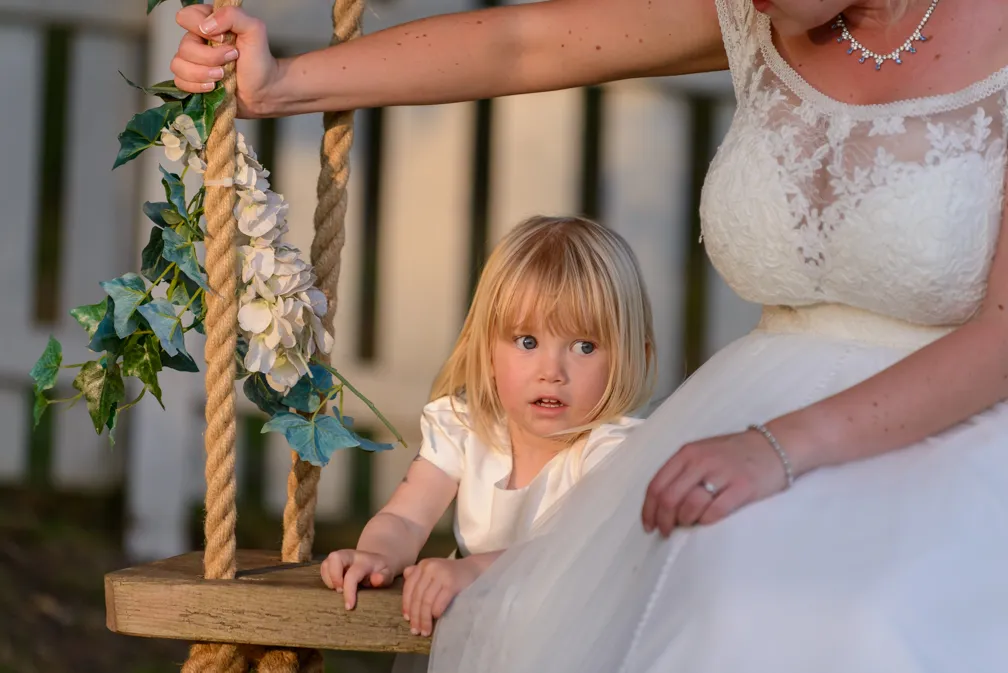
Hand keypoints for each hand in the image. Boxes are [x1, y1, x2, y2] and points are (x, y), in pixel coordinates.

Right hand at [171, 4, 278, 116]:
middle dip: (210, 57)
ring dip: (203, 73)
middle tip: (230, 59)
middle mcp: (197, 40)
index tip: (223, 39)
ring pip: (178, 64)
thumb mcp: (254, 30)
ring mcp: (192, 61)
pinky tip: (213, 86)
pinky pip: (179, 81)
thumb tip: (206, 25)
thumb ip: (233, 16)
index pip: (186, 16)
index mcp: (208, 23)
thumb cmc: (258, 60)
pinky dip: (197, 86)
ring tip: (222, 76)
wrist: (263, 90)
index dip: (201, 28)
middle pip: (184, 46)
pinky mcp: (192, 80)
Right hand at [320, 549, 395, 609]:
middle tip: (340, 591)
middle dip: (334, 577)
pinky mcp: (332, 561)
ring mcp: (340, 556)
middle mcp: (350, 555)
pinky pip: (323, 567)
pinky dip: (326, 578)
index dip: (349, 591)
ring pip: (326, 563)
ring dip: (329, 579)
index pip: (353, 574)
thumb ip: (383, 577)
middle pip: (335, 557)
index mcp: (364, 561)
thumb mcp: (388, 574)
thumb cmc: (382, 570)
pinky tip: (335, 586)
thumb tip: (376, 580)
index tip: (349, 607)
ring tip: (338, 590)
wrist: (377, 559)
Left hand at [401, 557, 481, 636]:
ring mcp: (441, 574)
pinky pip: (439, 601)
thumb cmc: (450, 574)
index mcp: (422, 565)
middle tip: (416, 631)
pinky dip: (436, 612)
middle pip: (417, 596)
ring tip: (425, 631)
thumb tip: (405, 601)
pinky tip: (436, 618)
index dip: (406, 605)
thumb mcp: (432, 572)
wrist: (473, 569)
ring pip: (427, 601)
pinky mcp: (452, 583)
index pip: (409, 587)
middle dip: (415, 616)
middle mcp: (429, 567)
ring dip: (425, 619)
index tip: (407, 620)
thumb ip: (417, 579)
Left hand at [641, 428, 789, 535]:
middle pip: (669, 498)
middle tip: (666, 532)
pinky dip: (706, 521)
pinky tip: (706, 522)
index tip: (648, 525)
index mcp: (687, 453)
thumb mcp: (702, 452)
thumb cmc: (734, 454)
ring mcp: (722, 473)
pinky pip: (716, 510)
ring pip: (690, 505)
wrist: (774, 446)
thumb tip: (662, 504)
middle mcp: (701, 461)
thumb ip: (682, 472)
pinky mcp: (743, 487)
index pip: (656, 485)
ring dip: (684, 521)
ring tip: (688, 525)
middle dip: (663, 521)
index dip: (648, 510)